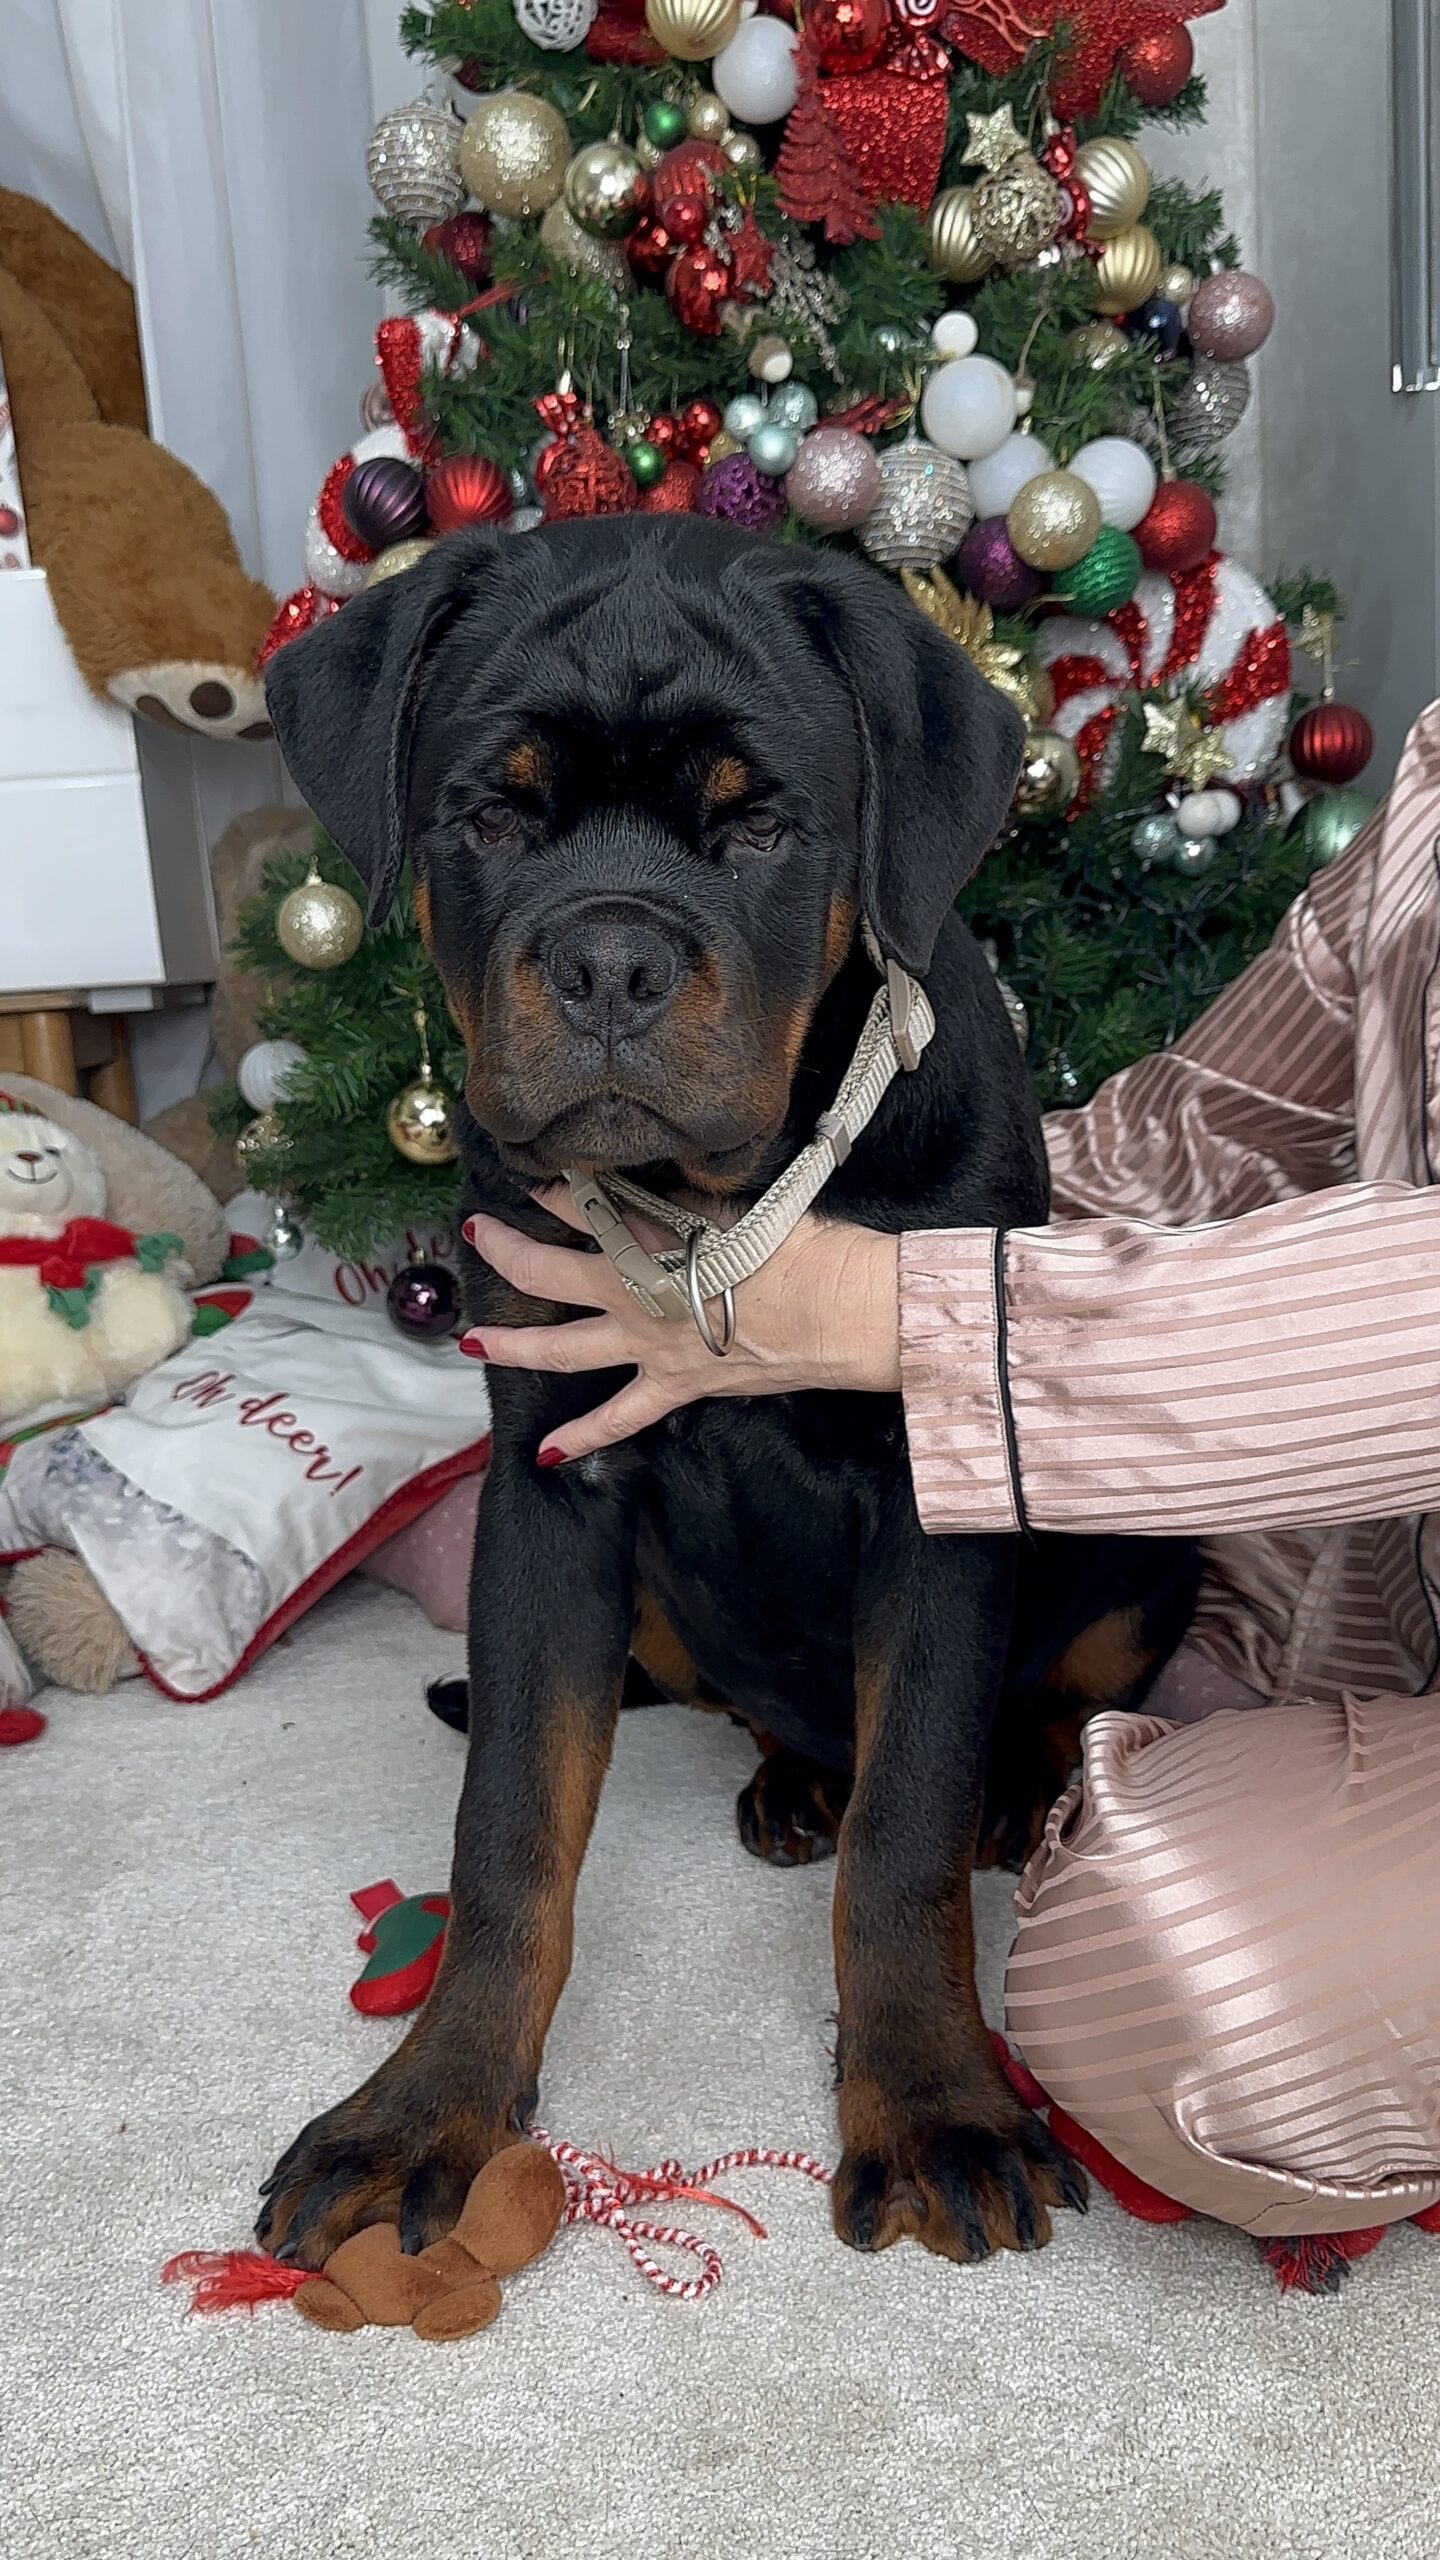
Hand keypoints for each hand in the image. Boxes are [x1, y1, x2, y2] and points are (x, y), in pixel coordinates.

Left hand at [463, 1187, 900, 1464]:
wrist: (840, 1307)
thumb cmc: (802, 1248)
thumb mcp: (735, 1206)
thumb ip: (680, 1200)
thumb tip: (648, 1190)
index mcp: (653, 1237)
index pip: (586, 1205)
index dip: (557, 1190)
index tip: (539, 1179)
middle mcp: (637, 1291)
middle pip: (550, 1271)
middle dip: (508, 1250)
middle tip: (478, 1233)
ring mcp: (650, 1343)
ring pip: (562, 1348)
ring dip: (512, 1344)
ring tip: (471, 1343)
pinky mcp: (677, 1383)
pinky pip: (620, 1417)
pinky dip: (582, 1437)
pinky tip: (545, 1454)